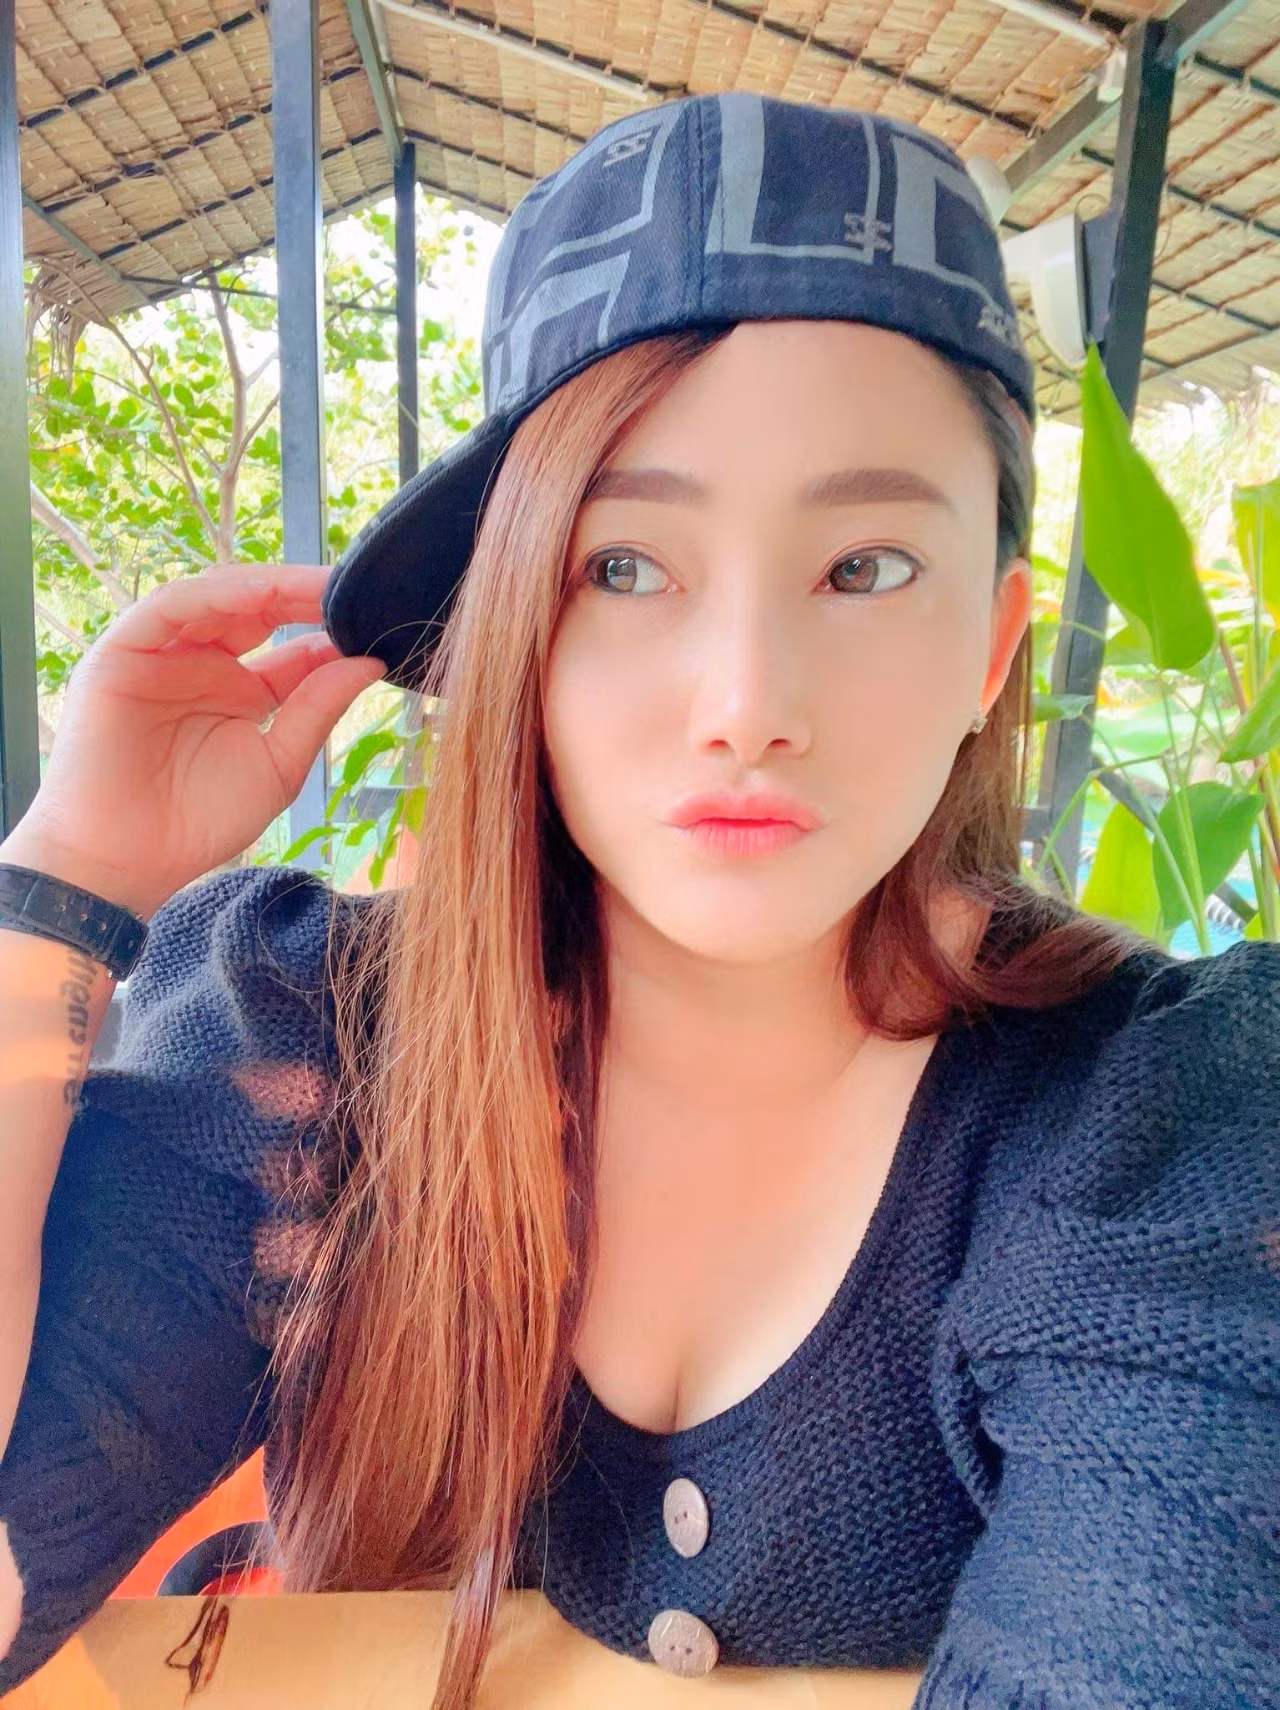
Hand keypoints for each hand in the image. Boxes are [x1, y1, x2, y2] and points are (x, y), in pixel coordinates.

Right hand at [7, 564, 386, 916]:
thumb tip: (371, 662)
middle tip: (354, 589)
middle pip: (259, 610)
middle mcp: (203, 664)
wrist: (130, 862)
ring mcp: (163, 654)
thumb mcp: (279, 762)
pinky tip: (259, 595)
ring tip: (317, 586)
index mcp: (242, 691)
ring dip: (268, 587)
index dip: (332, 627)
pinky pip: (170, 608)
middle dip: (306, 596)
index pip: (293, 644)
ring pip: (217, 599)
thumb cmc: (201, 823)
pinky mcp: (123, 652)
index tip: (377, 618)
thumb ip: (318, 708)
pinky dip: (214, 596)